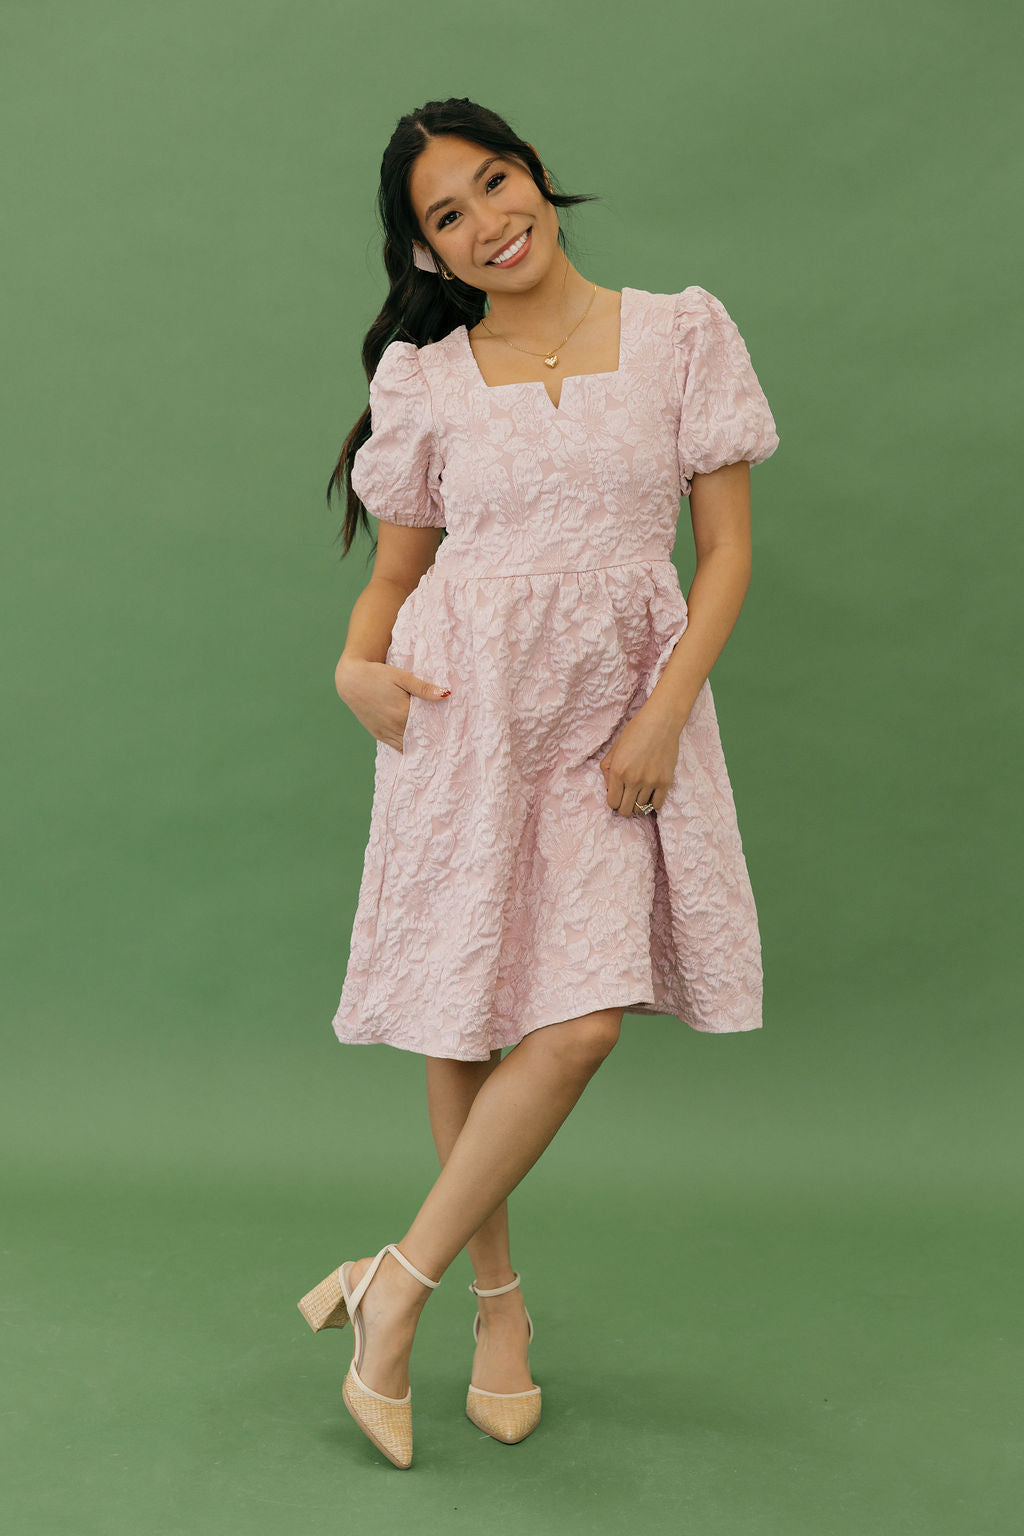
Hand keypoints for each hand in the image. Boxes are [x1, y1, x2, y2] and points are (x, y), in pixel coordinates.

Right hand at [335, 655, 448, 751]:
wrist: (351, 679)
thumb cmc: (377, 675)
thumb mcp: (402, 677)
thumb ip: (424, 688)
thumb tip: (446, 694)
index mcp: (403, 713)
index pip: (428, 727)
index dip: (440, 729)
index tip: (451, 731)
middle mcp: (394, 726)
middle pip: (420, 739)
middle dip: (432, 739)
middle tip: (446, 740)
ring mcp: (385, 732)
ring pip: (408, 746)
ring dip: (419, 745)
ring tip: (433, 744)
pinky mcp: (378, 734)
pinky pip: (397, 746)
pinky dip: (407, 747)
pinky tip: (417, 745)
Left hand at [599, 700, 681, 817]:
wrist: (661, 722)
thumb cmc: (636, 731)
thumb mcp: (615, 748)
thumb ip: (607, 770)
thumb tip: (609, 788)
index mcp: (617, 771)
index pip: (612, 802)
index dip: (613, 802)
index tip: (617, 797)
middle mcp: (632, 780)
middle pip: (625, 810)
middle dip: (624, 808)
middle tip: (627, 799)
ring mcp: (650, 782)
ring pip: (641, 809)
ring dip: (638, 805)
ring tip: (639, 795)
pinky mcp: (665, 782)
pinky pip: (657, 805)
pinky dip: (652, 804)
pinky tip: (651, 795)